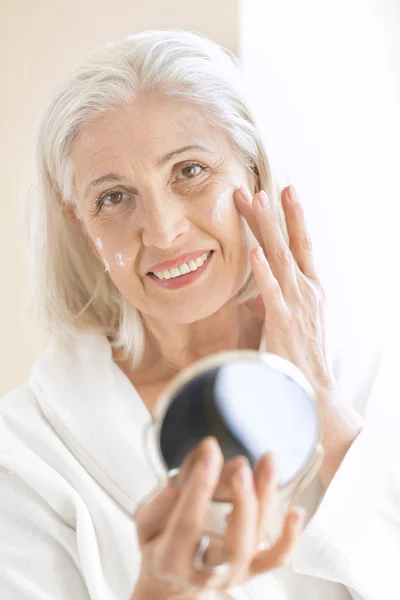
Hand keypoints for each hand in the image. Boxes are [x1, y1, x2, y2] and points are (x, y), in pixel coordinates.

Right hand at [133, 437, 304, 597]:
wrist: (171, 582)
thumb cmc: (158, 544)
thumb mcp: (145, 522)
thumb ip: (164, 497)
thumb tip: (190, 469)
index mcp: (172, 558)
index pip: (189, 521)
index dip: (200, 484)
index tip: (209, 451)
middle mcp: (207, 571)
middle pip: (234, 543)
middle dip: (242, 501)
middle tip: (241, 466)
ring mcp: (234, 573)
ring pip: (257, 541)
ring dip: (265, 498)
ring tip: (267, 461)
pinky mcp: (252, 570)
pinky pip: (275, 558)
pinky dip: (289, 537)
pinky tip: (295, 510)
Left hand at [234, 185, 363, 486]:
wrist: (313, 387)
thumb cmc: (300, 354)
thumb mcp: (290, 322)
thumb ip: (273, 303)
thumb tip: (255, 295)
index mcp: (311, 289)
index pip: (301, 246)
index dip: (292, 218)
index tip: (283, 192)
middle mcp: (307, 290)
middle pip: (288, 243)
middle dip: (272, 213)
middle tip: (257, 186)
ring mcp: (296, 304)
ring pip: (278, 257)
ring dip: (264, 228)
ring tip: (251, 201)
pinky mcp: (283, 321)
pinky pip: (271, 291)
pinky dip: (262, 270)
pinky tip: (253, 251)